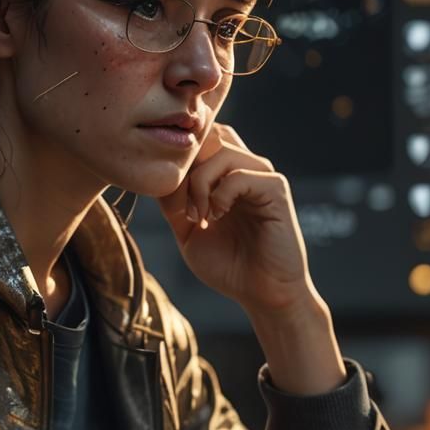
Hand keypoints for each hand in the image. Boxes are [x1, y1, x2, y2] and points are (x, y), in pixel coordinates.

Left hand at [156, 123, 310, 314]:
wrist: (263, 294)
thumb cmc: (229, 264)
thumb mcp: (187, 230)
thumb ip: (173, 201)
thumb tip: (154, 174)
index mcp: (226, 173)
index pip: (201, 138)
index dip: (179, 158)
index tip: (171, 196)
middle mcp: (246, 166)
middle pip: (209, 135)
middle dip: (187, 166)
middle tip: (182, 204)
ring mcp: (262, 174)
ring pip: (220, 151)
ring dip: (199, 184)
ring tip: (198, 217)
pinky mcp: (275, 188)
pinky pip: (239, 175)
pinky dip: (219, 195)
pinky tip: (217, 218)